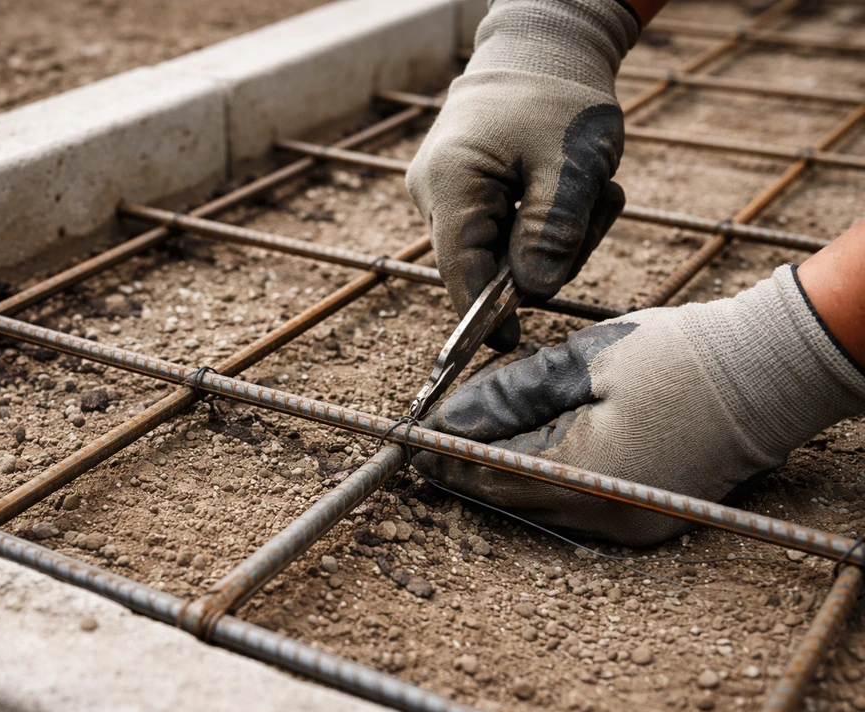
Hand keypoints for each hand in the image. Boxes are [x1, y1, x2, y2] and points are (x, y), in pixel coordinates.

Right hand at [406, 0, 638, 350]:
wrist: (541, 47)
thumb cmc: (559, 96)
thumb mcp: (575, 162)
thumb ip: (553, 230)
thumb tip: (532, 294)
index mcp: (451, 183)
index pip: (459, 268)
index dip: (484, 313)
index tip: (512, 343)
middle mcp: (434, 194)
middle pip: (485, 266)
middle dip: (548, 257)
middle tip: (598, 210)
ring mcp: (445, 196)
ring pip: (500, 254)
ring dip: (555, 238)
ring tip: (591, 192)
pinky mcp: (463, 197)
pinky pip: (503, 234)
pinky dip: (544, 225)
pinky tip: (569, 192)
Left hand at [414, 267, 864, 545]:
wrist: (766, 373)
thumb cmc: (678, 355)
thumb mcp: (582, 361)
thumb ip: (508, 394)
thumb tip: (446, 419)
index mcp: (589, 474)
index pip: (489, 472)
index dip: (442, 454)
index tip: (406, 438)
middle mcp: (606, 515)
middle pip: (507, 496)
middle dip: (463, 466)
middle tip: (423, 441)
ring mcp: (627, 526)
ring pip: (535, 504)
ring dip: (496, 473)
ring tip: (460, 440)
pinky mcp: (639, 519)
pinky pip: (568, 505)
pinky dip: (536, 478)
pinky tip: (516, 451)